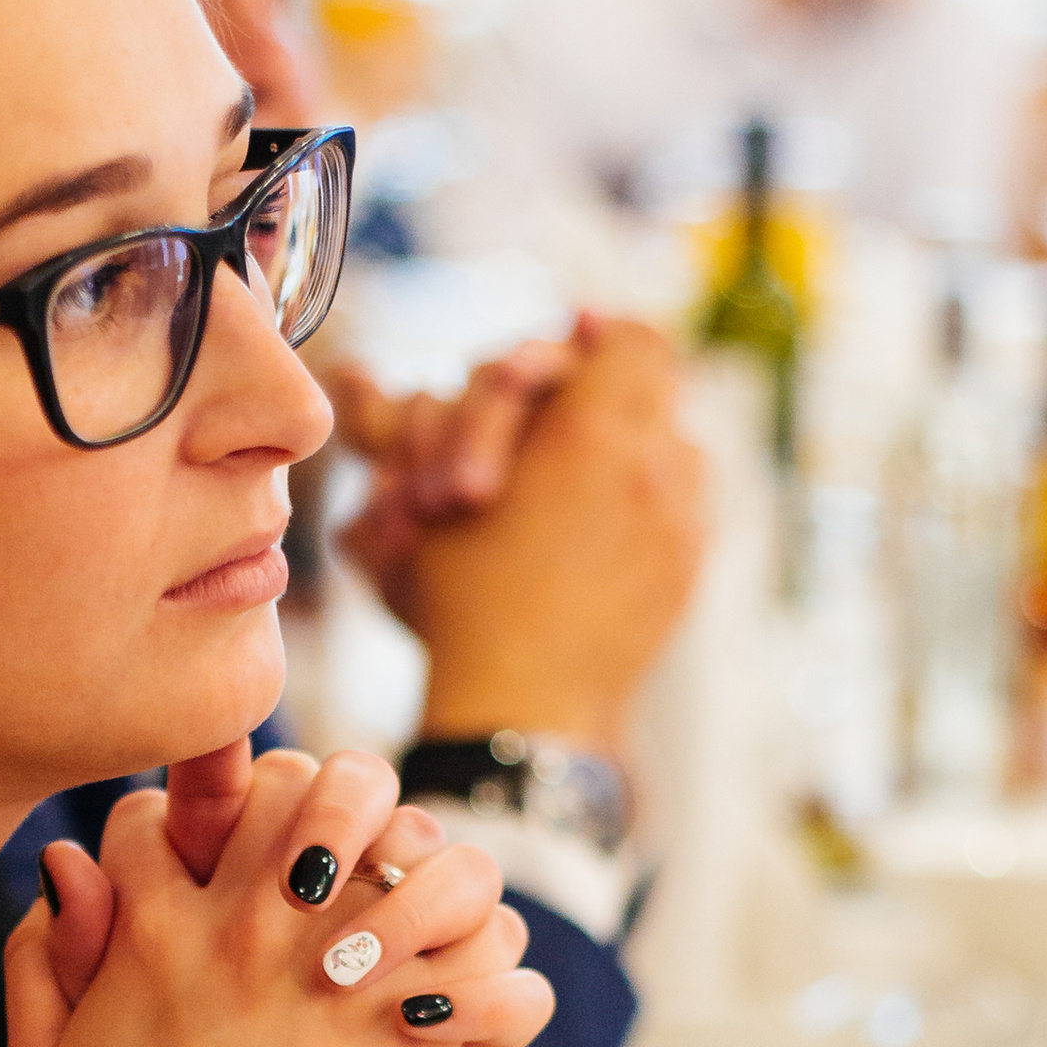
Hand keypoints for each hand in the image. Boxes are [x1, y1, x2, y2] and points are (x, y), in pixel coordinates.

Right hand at [7, 748, 550, 1046]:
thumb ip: (35, 970)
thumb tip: (61, 872)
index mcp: (150, 932)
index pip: (156, 813)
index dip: (167, 828)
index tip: (186, 870)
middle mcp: (251, 927)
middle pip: (287, 781)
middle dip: (304, 799)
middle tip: (315, 857)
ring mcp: (345, 964)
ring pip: (406, 829)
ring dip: (414, 855)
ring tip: (402, 905)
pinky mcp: (423, 1013)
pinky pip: (490, 938)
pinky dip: (492, 963)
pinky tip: (460, 997)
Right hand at [333, 320, 704, 754]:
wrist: (519, 711)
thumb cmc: (459, 610)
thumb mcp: (413, 506)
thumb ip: (399, 428)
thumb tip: (355, 377)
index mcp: (592, 431)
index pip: (630, 339)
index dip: (593, 334)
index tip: (565, 339)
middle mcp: (657, 463)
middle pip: (637, 388)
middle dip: (574, 408)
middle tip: (514, 452)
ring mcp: (686, 517)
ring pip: (666, 440)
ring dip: (612, 445)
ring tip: (548, 486)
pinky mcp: (690, 565)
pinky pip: (681, 499)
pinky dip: (640, 495)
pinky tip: (585, 523)